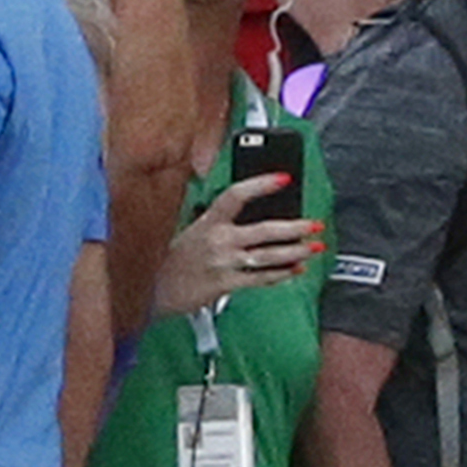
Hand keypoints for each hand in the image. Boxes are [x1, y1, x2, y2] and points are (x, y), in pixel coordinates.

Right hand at [151, 187, 323, 316]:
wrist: (152, 288)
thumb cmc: (175, 258)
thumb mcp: (194, 231)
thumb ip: (222, 224)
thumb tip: (258, 219)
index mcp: (208, 220)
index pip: (237, 195)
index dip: (262, 184)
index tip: (284, 178)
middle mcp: (217, 239)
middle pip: (264, 229)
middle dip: (295, 227)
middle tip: (315, 224)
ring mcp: (222, 262)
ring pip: (267, 255)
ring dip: (295, 252)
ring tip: (315, 247)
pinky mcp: (224, 284)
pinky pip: (259, 279)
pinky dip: (281, 274)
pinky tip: (296, 269)